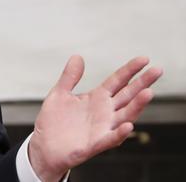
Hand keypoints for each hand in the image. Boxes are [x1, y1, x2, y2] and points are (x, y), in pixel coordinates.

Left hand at [29, 55, 161, 181]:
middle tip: (157, 70)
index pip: (117, 81)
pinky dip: (120, 133)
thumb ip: (69, 77)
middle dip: (142, 83)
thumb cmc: (54, 122)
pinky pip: (111, 138)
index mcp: (96, 98)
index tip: (144, 59)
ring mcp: (103, 128)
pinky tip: (128, 125)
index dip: (130, 70)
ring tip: (148, 93)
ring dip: (137, 105)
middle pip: (127, 95)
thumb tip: (78, 57)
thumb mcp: (59, 94)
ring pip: (125, 115)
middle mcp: (104, 112)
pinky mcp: (96, 144)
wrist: (45, 147)